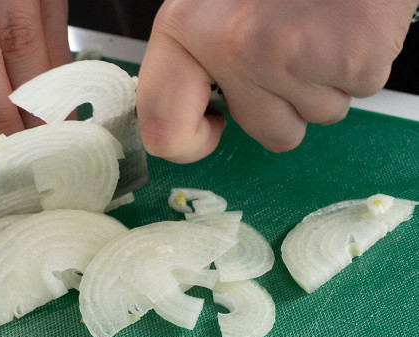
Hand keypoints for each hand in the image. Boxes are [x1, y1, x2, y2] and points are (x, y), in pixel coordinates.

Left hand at [136, 0, 417, 161]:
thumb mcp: (213, 3)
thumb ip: (194, 58)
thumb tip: (187, 120)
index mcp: (185, 28)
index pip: (163, 130)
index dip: (189, 142)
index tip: (211, 125)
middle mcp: (233, 48)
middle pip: (265, 132)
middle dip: (282, 102)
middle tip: (288, 46)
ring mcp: (292, 57)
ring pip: (312, 118)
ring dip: (318, 85)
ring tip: (317, 28)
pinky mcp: (351, 60)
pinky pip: (353, 95)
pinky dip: (352, 69)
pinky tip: (342, 27)